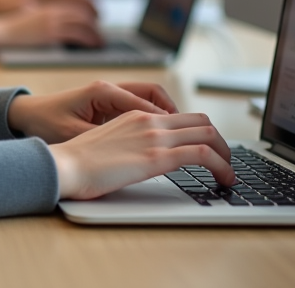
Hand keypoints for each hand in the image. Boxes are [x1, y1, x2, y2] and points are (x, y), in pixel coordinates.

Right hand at [0, 1, 101, 51]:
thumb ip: (46, 6)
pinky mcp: (50, 33)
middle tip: (101, 29)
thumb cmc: (11, 20)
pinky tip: (92, 44)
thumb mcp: (29, 5)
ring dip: (95, 32)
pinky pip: (77, 34)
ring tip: (100, 41)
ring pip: (83, 22)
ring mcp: (51, 18)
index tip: (98, 12)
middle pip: (82, 9)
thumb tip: (63, 14)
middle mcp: (51, 4)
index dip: (91, 4)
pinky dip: (89, 39)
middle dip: (96, 20)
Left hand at [6, 81, 176, 142]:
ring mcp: (109, 95)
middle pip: (153, 93)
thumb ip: (105, 139)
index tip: (182, 138)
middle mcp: (109, 89)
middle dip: (174, 112)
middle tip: (190, 134)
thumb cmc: (45, 123)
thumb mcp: (75, 134)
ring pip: (148, 99)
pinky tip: (156, 138)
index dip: (166, 121)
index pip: (145, 103)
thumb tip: (133, 149)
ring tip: (179, 137)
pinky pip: (137, 107)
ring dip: (165, 115)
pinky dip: (151, 119)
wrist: (25, 116)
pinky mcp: (107, 105)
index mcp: (102, 92)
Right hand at [51, 110, 235, 199]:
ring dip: (226, 154)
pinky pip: (202, 154)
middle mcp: (148, 121)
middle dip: (219, 141)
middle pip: (200, 121)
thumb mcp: (108, 144)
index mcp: (135, 116)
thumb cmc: (78, 161)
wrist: (65, 165)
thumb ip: (129, 144)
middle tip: (224, 160)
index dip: (201, 132)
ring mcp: (154, 136)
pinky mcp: (157, 156)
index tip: (207, 150)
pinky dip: (221, 166)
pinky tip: (225, 179)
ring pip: (207, 135)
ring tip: (229, 173)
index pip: (180, 116)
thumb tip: (140, 159)